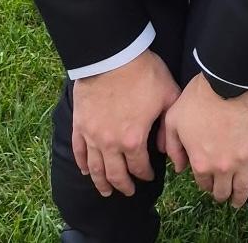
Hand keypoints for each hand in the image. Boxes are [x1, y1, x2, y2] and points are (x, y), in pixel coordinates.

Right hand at [71, 50, 181, 198]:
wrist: (113, 56)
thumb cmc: (144, 73)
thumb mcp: (167, 96)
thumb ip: (168, 126)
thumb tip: (167, 148)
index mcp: (133, 140)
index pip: (139, 167)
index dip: (145, 175)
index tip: (149, 177)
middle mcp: (110, 144)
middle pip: (115, 174)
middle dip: (123, 186)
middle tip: (128, 192)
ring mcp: (92, 136)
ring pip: (95, 169)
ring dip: (101, 183)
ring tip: (105, 191)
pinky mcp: (79, 125)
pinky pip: (79, 151)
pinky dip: (82, 164)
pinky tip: (85, 171)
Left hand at [161, 73, 247, 206]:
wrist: (230, 81)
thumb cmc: (200, 97)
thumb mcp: (175, 118)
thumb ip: (172, 146)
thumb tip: (178, 167)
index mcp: (201, 162)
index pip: (202, 183)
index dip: (204, 183)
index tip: (207, 181)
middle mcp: (222, 167)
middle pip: (222, 190)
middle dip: (221, 194)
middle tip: (223, 194)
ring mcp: (243, 160)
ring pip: (242, 188)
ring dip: (239, 197)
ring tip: (238, 201)